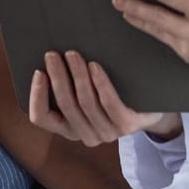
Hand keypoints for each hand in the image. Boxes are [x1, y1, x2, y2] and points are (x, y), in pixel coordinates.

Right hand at [29, 49, 181, 145]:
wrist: (152, 109)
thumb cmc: (113, 95)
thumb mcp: (86, 93)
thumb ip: (68, 85)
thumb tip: (48, 58)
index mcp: (70, 129)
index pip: (42, 118)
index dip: (36, 95)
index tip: (38, 71)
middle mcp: (86, 135)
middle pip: (65, 104)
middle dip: (57, 77)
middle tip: (52, 54)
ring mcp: (108, 132)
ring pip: (85, 102)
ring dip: (77, 75)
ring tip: (73, 54)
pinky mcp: (127, 125)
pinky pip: (109, 103)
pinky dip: (100, 83)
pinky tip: (95, 66)